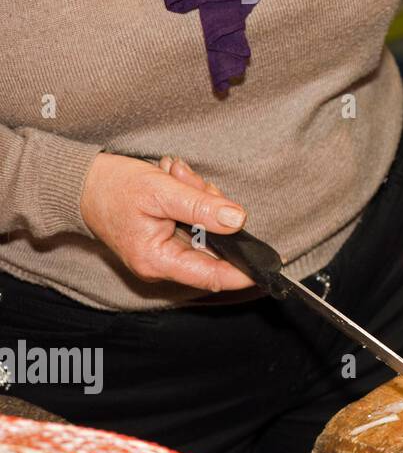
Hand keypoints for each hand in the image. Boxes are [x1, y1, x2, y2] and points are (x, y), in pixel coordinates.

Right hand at [79, 153, 255, 291]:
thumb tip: (238, 220)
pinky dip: (193, 199)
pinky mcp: (168, 238)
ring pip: (208, 229)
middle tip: (192, 182)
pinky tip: (178, 182)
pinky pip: (196, 222)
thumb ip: (201, 206)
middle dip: (213, 210)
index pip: (213, 276)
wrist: (79, 183)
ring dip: (201, 198)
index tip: (273, 262)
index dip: (245, 270)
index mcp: (159, 261)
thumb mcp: (161, 191)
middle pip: (214, 246)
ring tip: (177, 177)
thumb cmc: (112, 188)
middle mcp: (164, 263)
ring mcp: (166, 251)